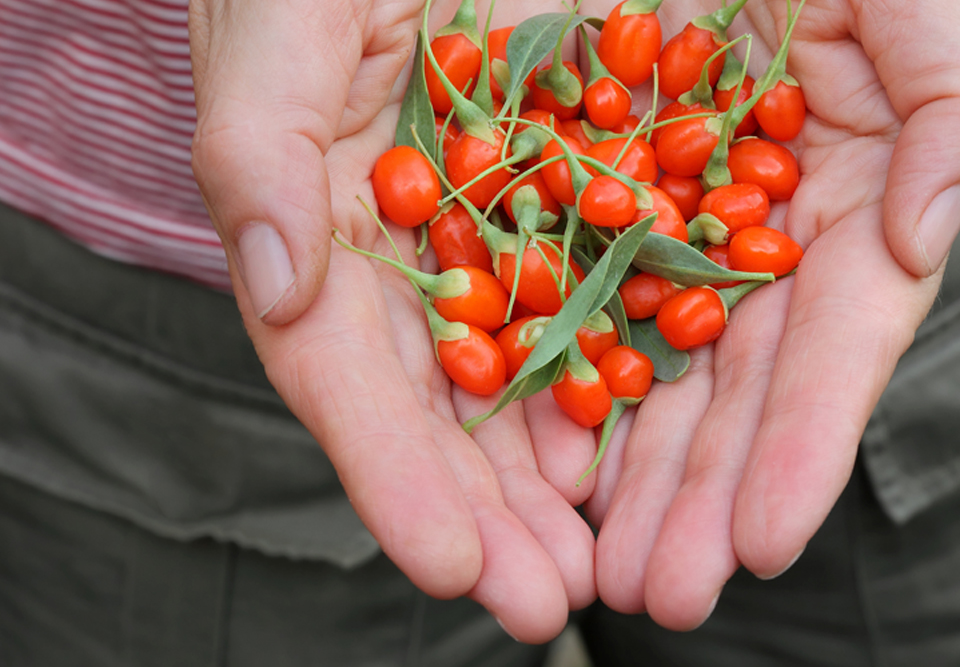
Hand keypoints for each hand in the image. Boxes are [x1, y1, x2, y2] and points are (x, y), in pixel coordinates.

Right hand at [188, 0, 596, 641]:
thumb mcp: (283, 23)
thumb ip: (258, 146)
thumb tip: (273, 280)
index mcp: (323, 226)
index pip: (345, 372)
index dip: (391, 472)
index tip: (447, 565)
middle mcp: (413, 252)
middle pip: (446, 403)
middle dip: (492, 512)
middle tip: (546, 605)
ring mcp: (503, 226)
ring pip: (532, 369)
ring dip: (567, 475)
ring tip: (607, 566)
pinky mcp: (583, 186)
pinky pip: (612, 288)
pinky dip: (631, 371)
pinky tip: (656, 443)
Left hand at [583, 0, 959, 629]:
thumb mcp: (917, 8)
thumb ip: (959, 108)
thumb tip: (923, 234)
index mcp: (846, 218)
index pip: (834, 349)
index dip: (805, 445)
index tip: (764, 542)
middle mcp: (759, 252)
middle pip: (734, 393)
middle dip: (702, 499)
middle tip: (663, 597)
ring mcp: (668, 239)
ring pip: (648, 375)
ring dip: (628, 480)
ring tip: (601, 574)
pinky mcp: (584, 214)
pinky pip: (564, 310)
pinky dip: (555, 391)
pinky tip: (540, 471)